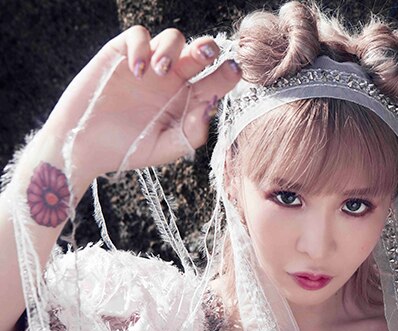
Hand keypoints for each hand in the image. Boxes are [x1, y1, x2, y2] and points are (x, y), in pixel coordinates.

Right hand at [42, 25, 241, 178]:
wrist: (85, 146)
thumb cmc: (128, 149)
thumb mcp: (167, 148)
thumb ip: (192, 131)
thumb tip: (211, 107)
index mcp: (190, 100)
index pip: (216, 81)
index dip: (228, 73)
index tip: (233, 71)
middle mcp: (174, 80)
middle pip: (200, 52)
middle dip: (208, 48)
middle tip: (206, 54)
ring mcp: (149, 65)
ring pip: (173, 38)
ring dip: (171, 49)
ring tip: (160, 71)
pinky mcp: (122, 54)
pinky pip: (138, 35)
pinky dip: (141, 46)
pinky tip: (137, 70)